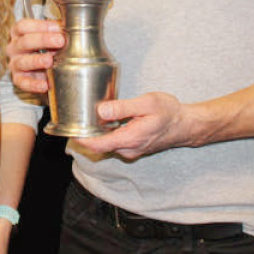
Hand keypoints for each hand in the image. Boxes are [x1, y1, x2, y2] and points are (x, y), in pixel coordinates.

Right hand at [6, 18, 63, 92]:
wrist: (44, 71)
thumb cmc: (47, 48)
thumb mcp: (51, 35)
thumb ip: (57, 29)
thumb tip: (71, 24)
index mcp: (19, 33)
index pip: (23, 26)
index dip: (39, 26)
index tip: (56, 28)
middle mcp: (14, 47)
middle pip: (24, 42)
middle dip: (43, 40)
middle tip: (60, 41)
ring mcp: (15, 64)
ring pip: (22, 61)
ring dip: (36, 61)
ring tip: (50, 61)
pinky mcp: (18, 79)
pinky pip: (23, 83)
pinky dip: (33, 84)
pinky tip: (45, 84)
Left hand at [75, 92, 192, 159]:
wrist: (186, 125)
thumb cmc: (169, 112)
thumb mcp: (147, 103)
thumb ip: (123, 107)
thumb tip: (101, 110)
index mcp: (129, 139)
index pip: (97, 144)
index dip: (80, 139)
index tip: (68, 129)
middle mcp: (128, 149)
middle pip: (99, 144)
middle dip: (86, 133)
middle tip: (74, 116)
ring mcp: (130, 150)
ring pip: (106, 143)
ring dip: (96, 132)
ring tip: (86, 115)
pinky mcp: (133, 147)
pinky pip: (114, 142)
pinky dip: (106, 133)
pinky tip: (104, 119)